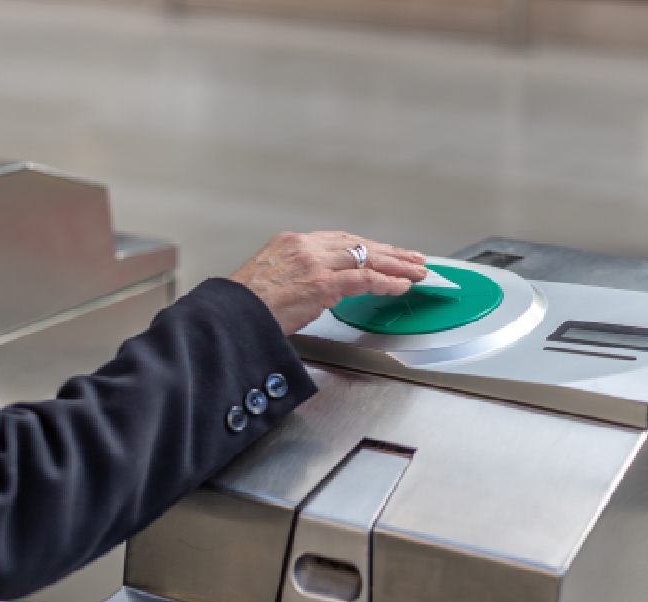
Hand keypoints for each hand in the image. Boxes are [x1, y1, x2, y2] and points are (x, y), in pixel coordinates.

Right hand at [229, 231, 427, 334]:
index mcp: (291, 242)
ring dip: (395, 266)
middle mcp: (305, 246)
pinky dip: (385, 282)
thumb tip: (324, 288)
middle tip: (411, 258)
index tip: (384, 252)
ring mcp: (314, 263)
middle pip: (358, 244)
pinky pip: (363, 279)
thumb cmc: (247, 305)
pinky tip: (400, 285)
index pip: (340, 240)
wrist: (231, 316)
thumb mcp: (273, 278)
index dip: (367, 247)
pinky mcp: (321, 283)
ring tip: (416, 271)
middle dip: (389, 252)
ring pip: (366, 258)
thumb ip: (300, 276)